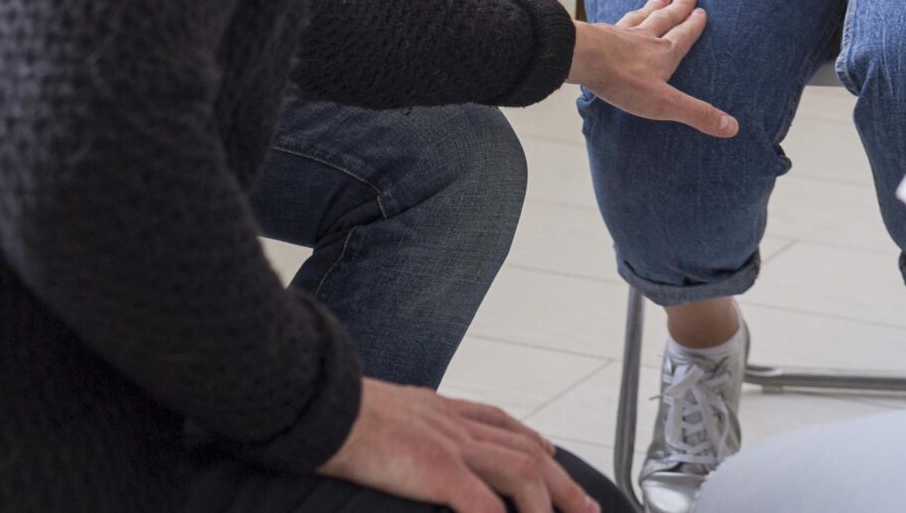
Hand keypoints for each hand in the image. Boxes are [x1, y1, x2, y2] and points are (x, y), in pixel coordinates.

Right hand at [320, 379, 598, 512]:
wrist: (320, 404)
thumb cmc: (338, 414)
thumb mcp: (382, 416)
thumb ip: (404, 431)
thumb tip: (403, 447)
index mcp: (441, 411)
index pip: (500, 422)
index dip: (533, 441)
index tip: (552, 456)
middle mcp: (455, 424)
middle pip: (525, 450)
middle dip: (561, 481)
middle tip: (586, 508)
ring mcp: (451, 445)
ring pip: (521, 472)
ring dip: (548, 502)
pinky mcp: (437, 468)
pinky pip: (484, 502)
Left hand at [570, 0, 739, 137]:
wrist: (585, 59)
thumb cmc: (624, 81)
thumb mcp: (665, 104)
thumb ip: (697, 114)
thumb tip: (733, 127)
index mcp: (665, 53)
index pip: (684, 35)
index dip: (694, 24)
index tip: (702, 10)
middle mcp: (647, 38)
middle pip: (667, 17)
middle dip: (680, 6)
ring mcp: (624, 33)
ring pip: (644, 16)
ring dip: (655, 5)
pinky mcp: (602, 34)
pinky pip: (619, 21)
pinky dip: (626, 16)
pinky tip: (623, 16)